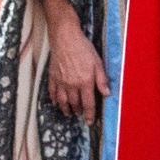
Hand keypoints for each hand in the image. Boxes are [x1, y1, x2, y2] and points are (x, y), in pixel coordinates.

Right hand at [38, 0, 109, 122]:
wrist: (65, 38)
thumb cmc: (83, 49)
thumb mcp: (98, 63)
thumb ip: (102, 80)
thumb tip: (107, 94)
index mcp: (84, 82)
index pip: (87, 104)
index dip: (89, 114)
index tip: (90, 122)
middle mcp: (71, 85)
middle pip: (74, 104)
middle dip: (78, 111)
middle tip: (80, 115)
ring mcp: (60, 82)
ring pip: (62, 101)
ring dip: (66, 109)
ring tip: (69, 113)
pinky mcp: (52, 76)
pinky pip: (52, 92)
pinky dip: (54, 100)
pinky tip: (56, 103)